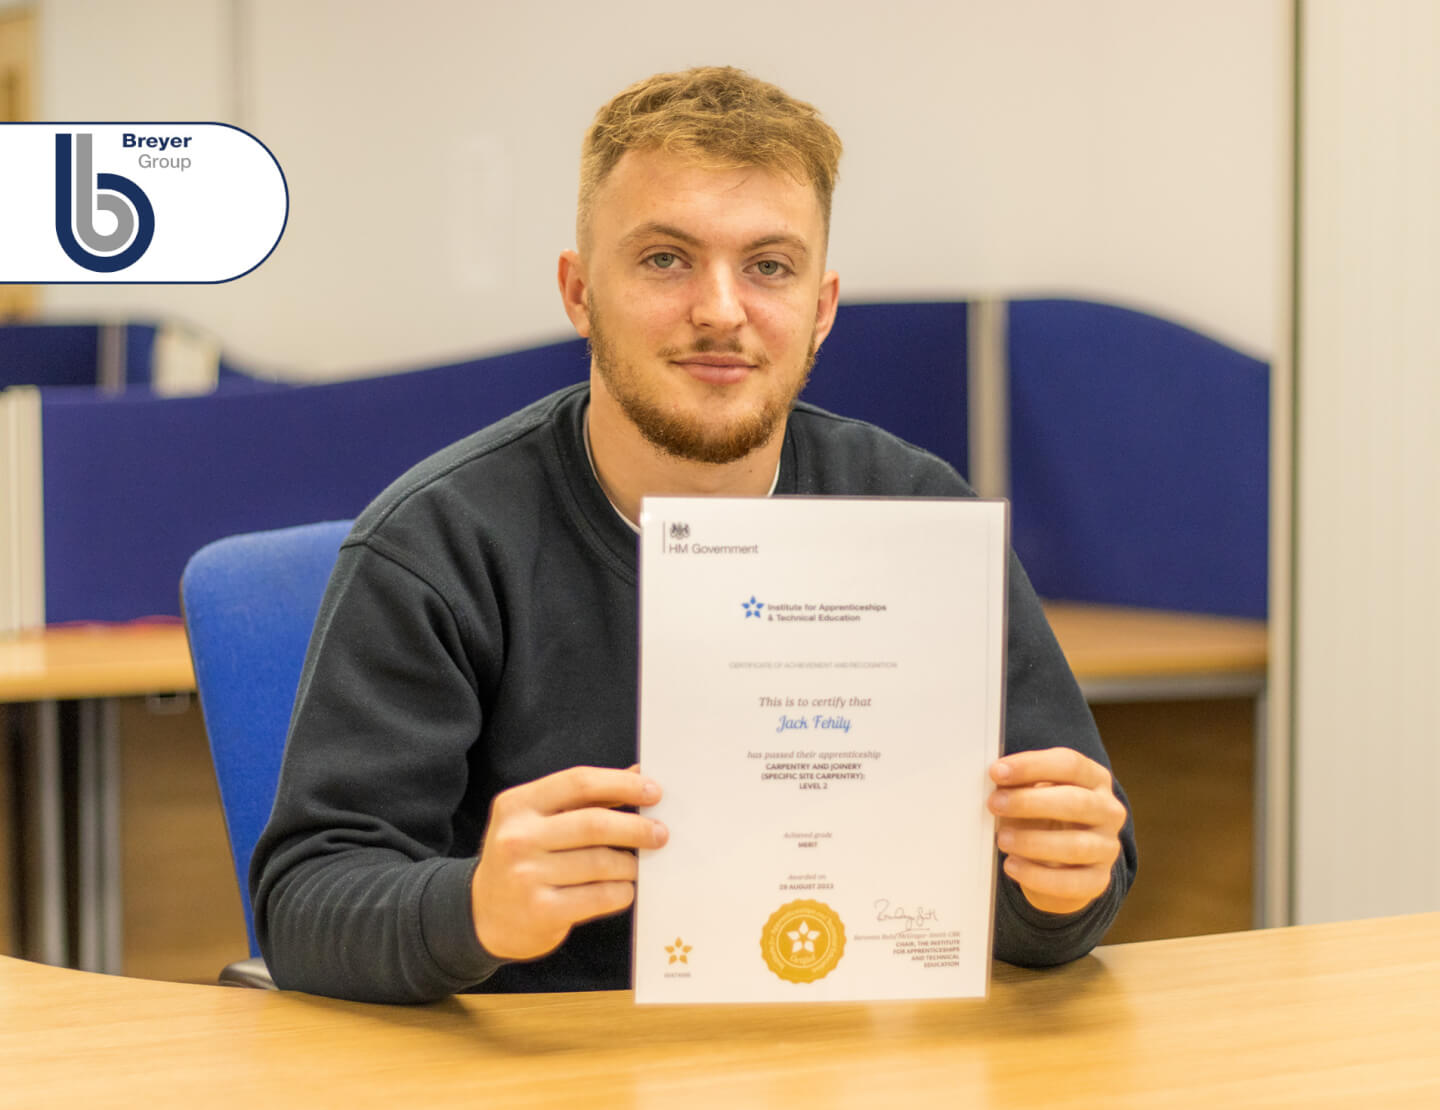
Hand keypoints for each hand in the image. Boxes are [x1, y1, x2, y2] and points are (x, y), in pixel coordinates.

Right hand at [471, 765, 667, 959]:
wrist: (481, 915)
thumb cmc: (523, 859)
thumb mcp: (539, 821)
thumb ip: (584, 799)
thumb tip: (638, 775)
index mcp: (517, 804)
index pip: (579, 782)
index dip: (622, 783)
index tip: (654, 791)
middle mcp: (517, 837)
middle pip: (594, 824)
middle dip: (636, 828)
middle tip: (660, 834)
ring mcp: (526, 876)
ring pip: (601, 863)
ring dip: (629, 865)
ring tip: (636, 866)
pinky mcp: (540, 911)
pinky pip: (599, 896)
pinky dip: (621, 891)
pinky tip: (623, 889)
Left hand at [987, 747, 1126, 915]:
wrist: (1061, 863)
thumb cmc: (1045, 817)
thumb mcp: (1035, 793)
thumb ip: (1021, 784)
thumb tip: (997, 778)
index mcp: (1095, 779)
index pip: (1069, 764)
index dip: (1032, 766)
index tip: (997, 771)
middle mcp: (1109, 811)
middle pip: (1076, 802)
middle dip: (1029, 802)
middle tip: (995, 803)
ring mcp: (1107, 847)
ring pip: (1075, 845)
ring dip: (1032, 841)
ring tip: (1002, 839)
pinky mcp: (1098, 880)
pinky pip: (1070, 882)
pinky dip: (1036, 875)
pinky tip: (1012, 865)